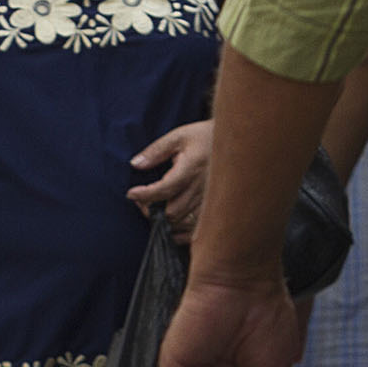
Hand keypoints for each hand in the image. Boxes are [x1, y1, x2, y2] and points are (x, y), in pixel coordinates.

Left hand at [125, 121, 215, 237]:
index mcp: (192, 169)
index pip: (164, 190)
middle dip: (151, 210)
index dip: (144, 195)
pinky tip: (170, 220)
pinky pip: (194, 229)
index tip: (131, 193)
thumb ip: (156, 150)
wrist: (237, 143)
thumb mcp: (179, 136)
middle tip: (141, 200)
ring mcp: (209, 201)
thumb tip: (136, 164)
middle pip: (171, 212)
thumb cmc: (205, 137)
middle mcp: (202, 188)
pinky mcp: (213, 208)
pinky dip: (178, 230)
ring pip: (181, 222)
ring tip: (153, 206)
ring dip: (162, 219)